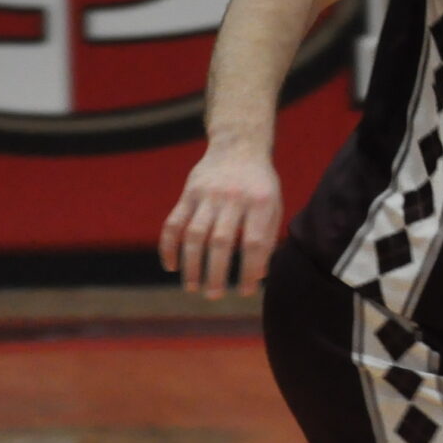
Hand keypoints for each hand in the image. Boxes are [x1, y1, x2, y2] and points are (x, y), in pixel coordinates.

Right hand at [160, 145, 283, 297]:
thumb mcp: (273, 205)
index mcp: (259, 201)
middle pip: (221, 241)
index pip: (253, 242)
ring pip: (194, 234)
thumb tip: (257, 276)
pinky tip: (171, 266)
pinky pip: (173, 223)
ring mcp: (207, 194)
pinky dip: (169, 246)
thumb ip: (266, 238)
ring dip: (192, 264)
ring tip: (193, 287)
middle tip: (214, 296)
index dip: (249, 269)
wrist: (238, 146)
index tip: (246, 291)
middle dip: (216, 272)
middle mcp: (232, 197)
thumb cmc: (259, 185)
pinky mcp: (188, 193)